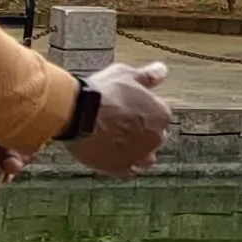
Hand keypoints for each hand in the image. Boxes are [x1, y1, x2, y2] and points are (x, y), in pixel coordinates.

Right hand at [69, 59, 172, 174]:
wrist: (79, 114)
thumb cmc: (104, 92)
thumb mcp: (127, 74)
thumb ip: (148, 76)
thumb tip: (163, 70)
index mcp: (161, 115)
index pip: (160, 116)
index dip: (144, 112)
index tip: (129, 108)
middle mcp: (155, 138)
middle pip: (154, 137)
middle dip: (142, 132)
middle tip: (121, 124)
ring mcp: (138, 155)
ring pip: (144, 158)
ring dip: (136, 152)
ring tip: (118, 143)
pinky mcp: (119, 168)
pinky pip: (127, 171)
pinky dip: (122, 165)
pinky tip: (111, 157)